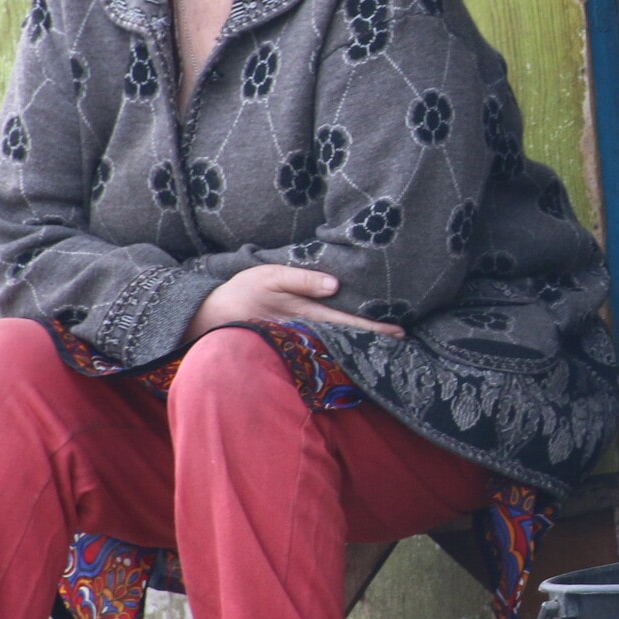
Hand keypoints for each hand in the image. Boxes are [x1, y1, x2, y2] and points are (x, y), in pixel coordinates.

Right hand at [187, 264, 406, 339]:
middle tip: (404, 341)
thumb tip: (335, 285)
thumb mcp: (271, 277)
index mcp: (307, 314)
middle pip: (348, 337)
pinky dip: (342, 339)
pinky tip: (356, 339)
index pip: (347, 324)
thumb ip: (302, 279)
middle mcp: (308, 330)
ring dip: (361, 341)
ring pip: (337, 341)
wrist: (214, 313)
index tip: (398, 333)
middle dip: (374, 340)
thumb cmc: (245, 291)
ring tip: (388, 342)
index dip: (373, 329)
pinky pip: (324, 340)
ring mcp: (302, 336)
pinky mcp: (295, 336)